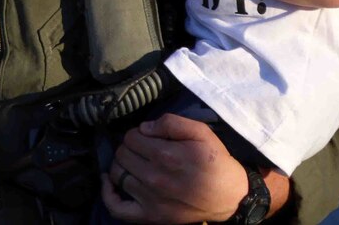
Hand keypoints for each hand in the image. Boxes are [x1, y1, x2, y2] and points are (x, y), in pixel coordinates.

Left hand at [102, 114, 247, 222]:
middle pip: (122, 153)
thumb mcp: (201, 132)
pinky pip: (117, 207)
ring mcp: (150, 199)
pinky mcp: (149, 216)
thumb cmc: (215, 162)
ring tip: (133, 162)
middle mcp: (154, 178)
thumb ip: (171, 123)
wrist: (230, 197)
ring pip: (117, 174)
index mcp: (166, 155)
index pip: (131, 137)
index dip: (138, 134)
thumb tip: (144, 127)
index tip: (147, 137)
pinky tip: (109, 181)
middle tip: (142, 149)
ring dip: (121, 165)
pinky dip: (108, 193)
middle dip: (129, 147)